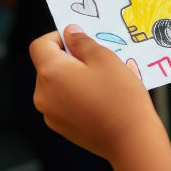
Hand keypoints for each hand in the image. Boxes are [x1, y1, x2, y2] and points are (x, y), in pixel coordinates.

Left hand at [30, 26, 163, 162]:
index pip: (40, 45)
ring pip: (56, 85)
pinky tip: (99, 100)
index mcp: (51, 73)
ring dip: (73, 78)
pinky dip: (76, 96)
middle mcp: (42, 94)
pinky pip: (63, 103)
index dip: (57, 37)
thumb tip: (69, 32)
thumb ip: (83, 42)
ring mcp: (50, 114)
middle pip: (48, 66)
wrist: (130, 138)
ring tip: (102, 83)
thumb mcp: (106, 59)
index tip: (80, 39)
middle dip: (69, 59)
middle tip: (99, 61)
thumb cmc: (120, 95)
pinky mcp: (60, 128)